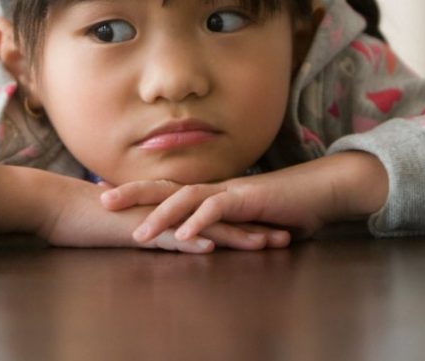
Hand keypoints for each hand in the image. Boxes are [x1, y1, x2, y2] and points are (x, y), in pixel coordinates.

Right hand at [0, 164, 288, 252]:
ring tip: (266, 243)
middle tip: (288, 234)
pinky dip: (189, 242)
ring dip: (235, 236)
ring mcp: (151, 218)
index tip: (272, 227)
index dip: (243, 221)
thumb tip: (165, 239)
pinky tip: (210, 248)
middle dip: (253, 227)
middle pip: (217, 218)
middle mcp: (164, 210)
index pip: (211, 215)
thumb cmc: (84, 218)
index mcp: (165, 209)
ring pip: (201, 227)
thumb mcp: (125, 225)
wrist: (54, 206)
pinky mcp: (133, 229)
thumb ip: (148, 229)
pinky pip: (166, 237)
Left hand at [100, 151, 386, 243]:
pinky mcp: (249, 200)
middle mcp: (215, 187)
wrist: (322, 190)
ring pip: (186, 198)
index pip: (165, 189)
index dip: (137, 192)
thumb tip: (200, 236)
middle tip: (101, 200)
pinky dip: (199, 222)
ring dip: (160, 216)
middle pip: (165, 187)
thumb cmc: (286, 207)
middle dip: (132, 193)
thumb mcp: (245, 219)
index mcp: (210, 191)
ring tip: (138, 234)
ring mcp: (231, 191)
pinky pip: (219, 210)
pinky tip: (183, 238)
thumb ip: (222, 225)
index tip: (107, 196)